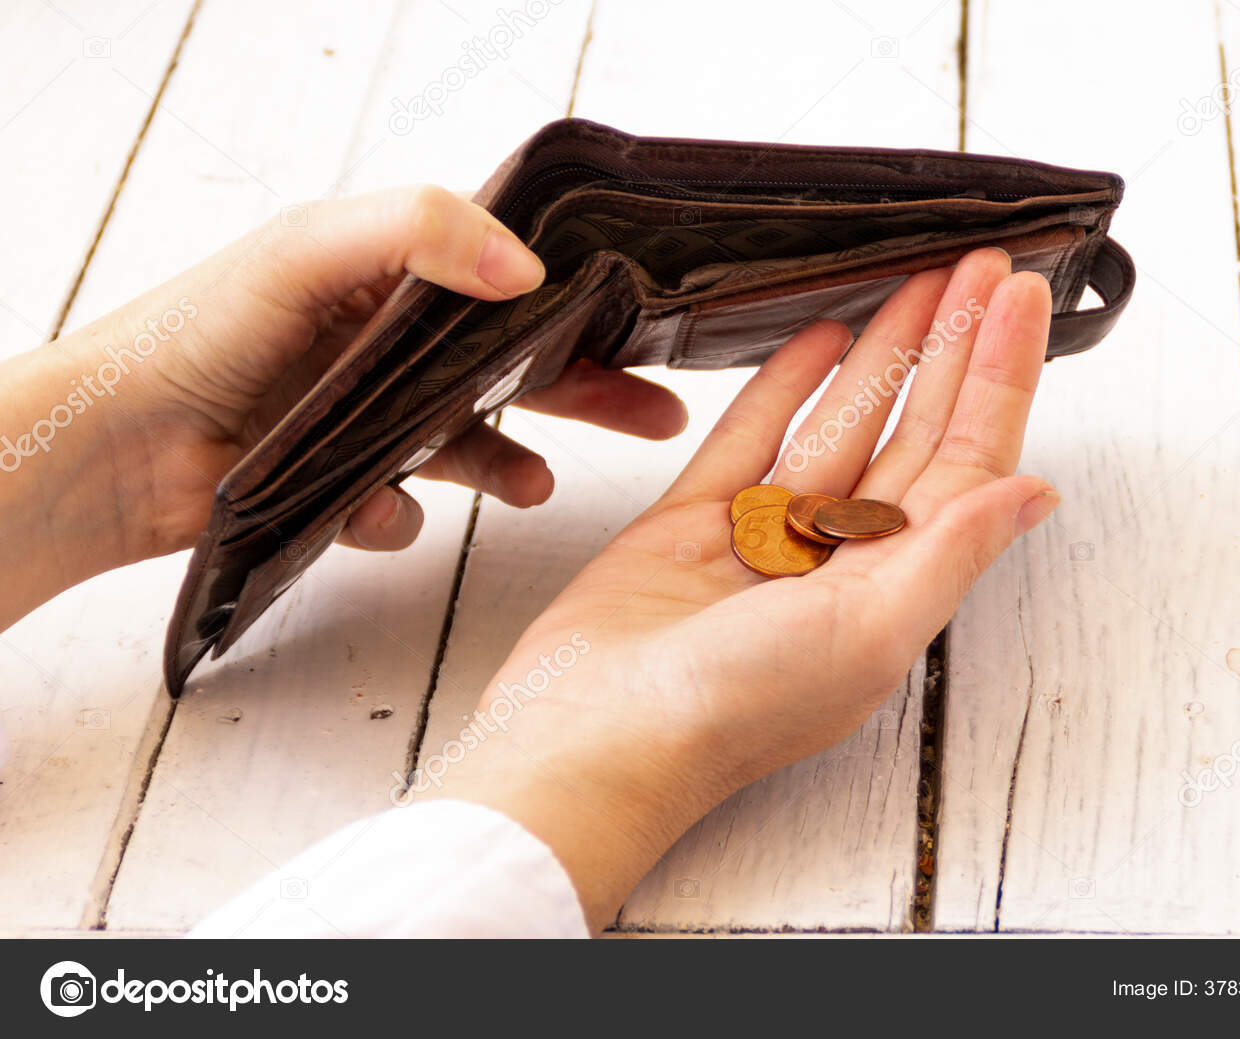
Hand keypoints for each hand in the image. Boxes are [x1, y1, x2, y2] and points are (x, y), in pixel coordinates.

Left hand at [0, 186, 685, 626]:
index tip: (643, 329)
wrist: (113, 446)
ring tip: (536, 487)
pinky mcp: (340, 487)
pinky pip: (402, 509)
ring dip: (512, 468)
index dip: (580, 308)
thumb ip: (420, 234)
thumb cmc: (199, 335)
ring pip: (473, 446)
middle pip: (516, 369)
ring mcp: (367, 419)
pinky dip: (400, 516)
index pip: (510, 287)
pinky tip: (379, 510)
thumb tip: (527, 266)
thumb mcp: (309, 252)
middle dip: (591, 393)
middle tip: (657, 417)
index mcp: (391, 281)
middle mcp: (386, 347)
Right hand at [433, 249, 1061, 930]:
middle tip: (980, 267)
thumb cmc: (737, 708)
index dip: (998, 380)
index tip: (1020, 299)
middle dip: (952, 348)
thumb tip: (1036, 493)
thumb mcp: (871, 631)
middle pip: (915, 431)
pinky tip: (822, 333)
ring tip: (918, 279)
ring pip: (842, 422)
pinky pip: (753, 435)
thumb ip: (952, 552)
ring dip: (884, 353)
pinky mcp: (696, 520)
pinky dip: (786, 384)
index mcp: (895, 588)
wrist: (597, 734)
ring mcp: (768, 535)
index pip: (966, 463)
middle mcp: (842, 560)